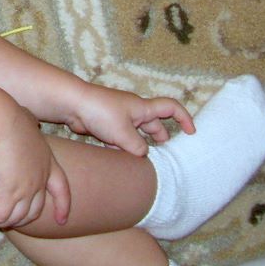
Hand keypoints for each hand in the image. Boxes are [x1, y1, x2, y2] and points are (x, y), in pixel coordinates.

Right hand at [0, 107, 70, 228]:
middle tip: (9, 217)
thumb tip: (32, 122)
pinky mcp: (6, 195)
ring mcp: (24, 190)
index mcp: (46, 162)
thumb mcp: (27, 119)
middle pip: (35, 210)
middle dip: (23, 218)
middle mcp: (38, 180)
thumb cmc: (9, 117)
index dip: (62, 205)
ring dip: (6, 219)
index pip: (61, 189)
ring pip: (17, 217)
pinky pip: (0, 216)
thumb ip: (31, 124)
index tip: (62, 220)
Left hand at [62, 84, 194, 155]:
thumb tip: (143, 156)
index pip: (171, 108)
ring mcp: (119, 118)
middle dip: (160, 137)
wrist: (72, 105)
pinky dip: (123, 147)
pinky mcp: (106, 125)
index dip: (184, 118)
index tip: (191, 133)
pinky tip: (120, 158)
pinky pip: (121, 138)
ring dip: (140, 145)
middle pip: (154, 124)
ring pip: (137, 134)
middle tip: (165, 154)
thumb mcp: (124, 133)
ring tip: (142, 160)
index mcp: (143, 108)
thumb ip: (138, 148)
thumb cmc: (100, 112)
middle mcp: (134, 111)